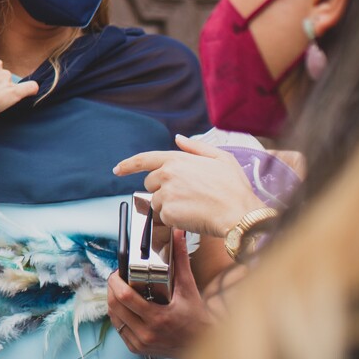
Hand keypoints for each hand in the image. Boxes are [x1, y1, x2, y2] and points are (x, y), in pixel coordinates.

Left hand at [107, 230, 211, 357]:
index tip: (116, 272)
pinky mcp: (138, 349)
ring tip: (120, 290)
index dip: (114, 281)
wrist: (204, 347)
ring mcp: (141, 343)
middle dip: (111, 289)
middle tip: (117, 278)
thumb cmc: (198, 318)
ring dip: (112, 302)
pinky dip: (119, 316)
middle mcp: (147, 334)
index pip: (124, 297)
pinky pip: (119, 329)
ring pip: (114, 318)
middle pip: (114, 306)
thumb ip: (181, 260)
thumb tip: (178, 234)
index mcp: (158, 318)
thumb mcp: (189, 289)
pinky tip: (125, 307)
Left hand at [114, 135, 260, 237]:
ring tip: (193, 206)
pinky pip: (164, 217)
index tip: (118, 169)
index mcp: (177, 160)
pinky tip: (192, 216)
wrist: (240, 213)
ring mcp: (166, 195)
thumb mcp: (220, 158)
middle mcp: (167, 175)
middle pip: (150, 184)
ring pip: (157, 202)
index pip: (144, 159)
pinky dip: (175, 219)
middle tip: (186, 195)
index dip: (128, 164)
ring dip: (170, 206)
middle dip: (162, 189)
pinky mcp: (168, 213)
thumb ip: (195, 147)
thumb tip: (178, 139)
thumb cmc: (234, 188)